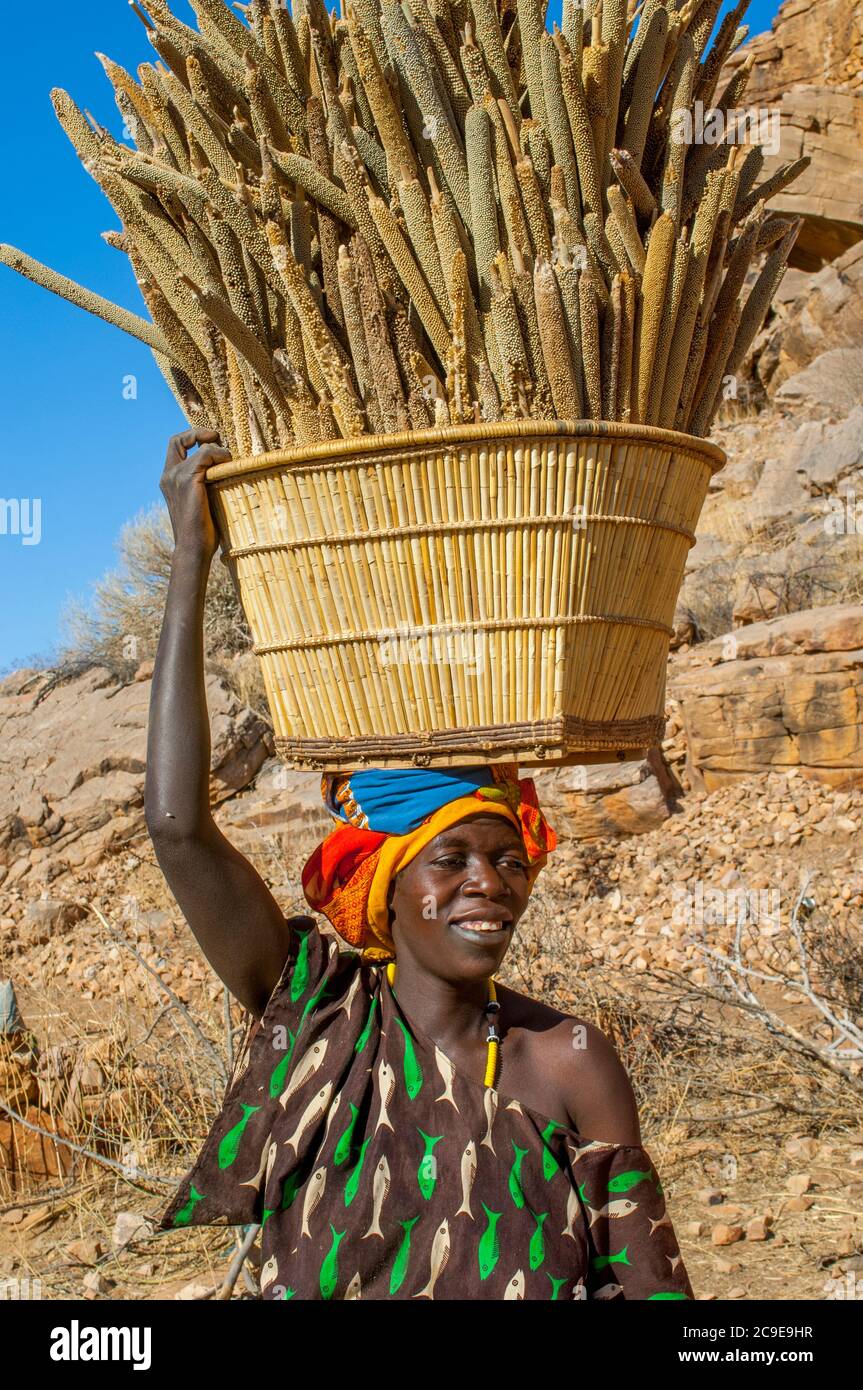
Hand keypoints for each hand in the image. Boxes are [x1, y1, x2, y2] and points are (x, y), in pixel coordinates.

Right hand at [160, 429, 231, 562]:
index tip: (211, 442)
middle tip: (218, 439)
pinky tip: (229, 466)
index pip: (174, 446)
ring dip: (218, 449)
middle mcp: (169, 475)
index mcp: (169, 480)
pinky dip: (220, 455)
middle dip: (199, 433)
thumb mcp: (203, 501)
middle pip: (177, 439)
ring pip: (199, 447)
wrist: (193, 549)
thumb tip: (227, 470)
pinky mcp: (188, 480)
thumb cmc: (202, 531)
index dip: (192, 438)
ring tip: (230, 462)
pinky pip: (206, 454)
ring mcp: (176, 477)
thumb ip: (206, 483)